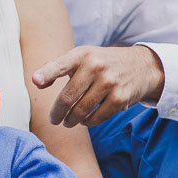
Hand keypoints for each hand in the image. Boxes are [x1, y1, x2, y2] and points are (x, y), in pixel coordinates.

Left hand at [32, 46, 164, 127]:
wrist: (141, 66)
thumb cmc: (102, 63)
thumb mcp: (83, 57)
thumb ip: (58, 67)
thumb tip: (36, 82)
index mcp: (82, 54)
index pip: (60, 64)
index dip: (47, 74)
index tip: (36, 82)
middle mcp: (95, 66)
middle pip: (67, 98)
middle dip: (57, 113)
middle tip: (53, 119)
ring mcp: (109, 82)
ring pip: (80, 111)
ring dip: (71, 120)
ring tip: (68, 122)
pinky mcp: (120, 98)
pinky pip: (96, 118)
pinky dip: (87, 122)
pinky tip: (85, 120)